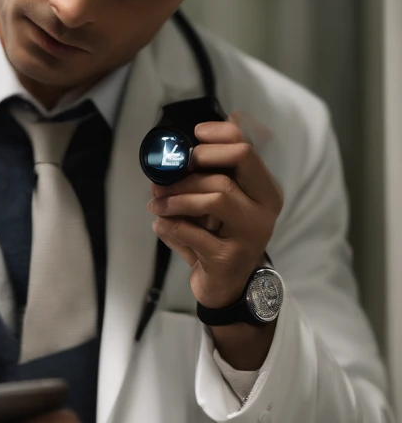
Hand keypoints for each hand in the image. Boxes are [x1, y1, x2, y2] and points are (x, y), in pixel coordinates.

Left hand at [145, 113, 282, 308]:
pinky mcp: (229, 257)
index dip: (219, 135)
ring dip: (177, 197)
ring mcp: (251, 233)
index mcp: (263, 190)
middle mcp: (265, 208)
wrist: (225, 286)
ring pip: (217, 194)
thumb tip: (164, 163)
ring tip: (156, 205)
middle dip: (196, 163)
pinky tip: (159, 225)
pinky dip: (169, 226)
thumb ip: (198, 182)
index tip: (193, 137)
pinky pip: (193, 232)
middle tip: (168, 176)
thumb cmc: (218, 238)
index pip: (247, 147)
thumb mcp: (213, 206)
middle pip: (240, 160)